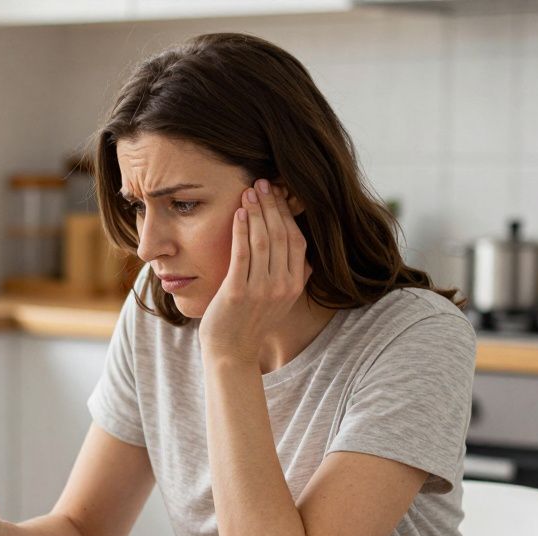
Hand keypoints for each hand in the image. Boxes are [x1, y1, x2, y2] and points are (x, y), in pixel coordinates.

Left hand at [198, 179, 309, 363]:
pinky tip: (239, 212)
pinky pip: (242, 253)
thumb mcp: (281, 301)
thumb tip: (306, 258)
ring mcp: (261, 289)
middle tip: (263, 182)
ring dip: (257, 212)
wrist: (231, 351)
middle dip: (272, 205)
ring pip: (263, 241)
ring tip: (250, 191)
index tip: (278, 194)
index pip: (296, 239)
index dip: (288, 214)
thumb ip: (295, 279)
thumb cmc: (250, 322)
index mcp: (294, 285)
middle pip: (281, 235)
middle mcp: (282, 286)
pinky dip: (242, 230)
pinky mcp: (238, 291)